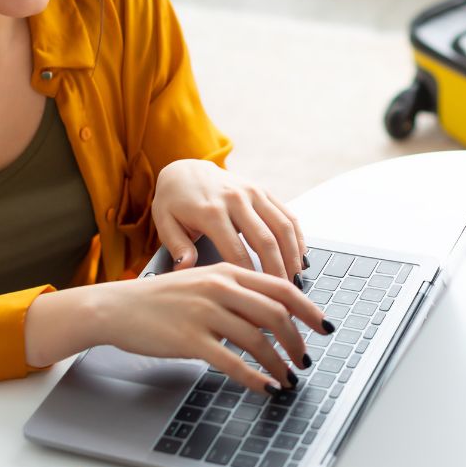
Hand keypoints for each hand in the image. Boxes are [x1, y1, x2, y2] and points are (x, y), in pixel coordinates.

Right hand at [89, 262, 333, 393]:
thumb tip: (274, 316)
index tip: (323, 326)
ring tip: (289, 378)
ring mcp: (204, 313)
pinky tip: (265, 387)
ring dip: (279, 363)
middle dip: (297, 341)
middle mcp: (220, 288)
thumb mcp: (202, 283)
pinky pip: (231, 361)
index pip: (281, 288)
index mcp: (228, 272)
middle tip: (305, 359)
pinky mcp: (189, 338)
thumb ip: (236, 294)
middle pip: (275, 314)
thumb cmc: (161, 299)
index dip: (308, 309)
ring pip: (257, 340)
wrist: (117, 307)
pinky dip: (254, 377)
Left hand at [151, 159, 307, 280]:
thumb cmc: (174, 201)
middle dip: (277, 270)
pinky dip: (298, 237)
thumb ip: (178, 247)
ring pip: (283, 227)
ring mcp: (252, 192)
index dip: (249, 276)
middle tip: (283, 295)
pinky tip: (300, 258)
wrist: (185, 169)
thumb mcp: (166, 223)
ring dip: (292, 256)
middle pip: (265, 241)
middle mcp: (235, 199)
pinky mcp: (263, 190)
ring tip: (296, 280)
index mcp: (210, 211)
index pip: (235, 251)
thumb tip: (186, 269)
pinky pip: (287, 215)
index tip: (256, 297)